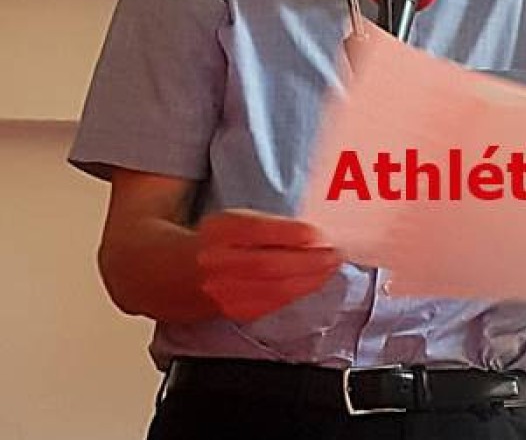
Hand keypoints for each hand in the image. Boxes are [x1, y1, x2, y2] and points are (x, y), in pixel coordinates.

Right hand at [195, 210, 340, 321]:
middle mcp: (217, 261)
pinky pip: (272, 303)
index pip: (256, 231)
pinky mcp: (234, 310)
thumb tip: (314, 234)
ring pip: (272, 289)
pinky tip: (313, 282)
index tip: (320, 234)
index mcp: (221, 230)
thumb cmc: (224, 239)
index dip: (291, 234)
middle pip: (268, 265)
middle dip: (308, 261)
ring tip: (331, 268)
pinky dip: (297, 292)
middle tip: (335, 255)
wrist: (184, 271)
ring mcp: (224, 290)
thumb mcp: (243, 219)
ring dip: (309, 279)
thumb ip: (275, 226)